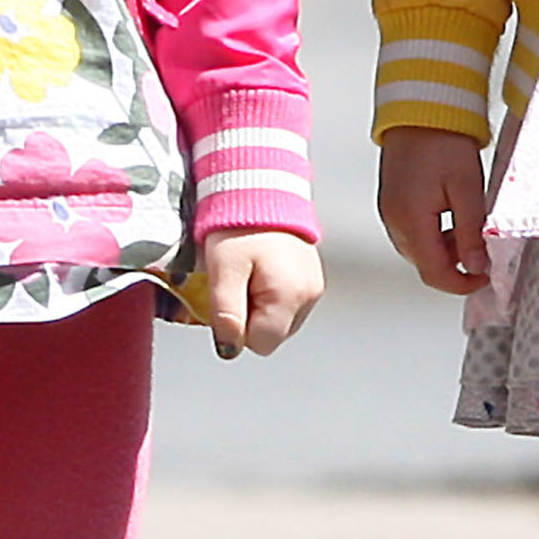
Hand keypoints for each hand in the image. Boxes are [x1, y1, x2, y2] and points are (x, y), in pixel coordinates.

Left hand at [203, 229, 323, 358]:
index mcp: (289, 296)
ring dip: (260, 307)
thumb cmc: (238, 226)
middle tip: (238, 281)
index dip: (236, 326)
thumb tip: (229, 349)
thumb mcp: (224, 268)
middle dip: (250, 317)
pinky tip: (262, 271)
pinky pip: (288, 305)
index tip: (229, 294)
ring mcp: (314, 288)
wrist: (260, 189)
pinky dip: (271, 295)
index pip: (259, 343)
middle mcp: (309, 296)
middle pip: (271, 335)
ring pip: (279, 322)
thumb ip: (226, 311)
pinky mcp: (313, 280)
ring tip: (250, 274)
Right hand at [378, 127, 491, 294]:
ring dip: (446, 251)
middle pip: (426, 265)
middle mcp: (395, 223)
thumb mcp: (467, 188)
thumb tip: (477, 267)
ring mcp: (391, 214)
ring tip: (470, 228)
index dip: (463, 284)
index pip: (435, 274)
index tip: (487, 277)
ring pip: (420, 251)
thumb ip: (471, 233)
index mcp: (411, 222)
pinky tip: (453, 217)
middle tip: (483, 249)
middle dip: (456, 266)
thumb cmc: (443, 142)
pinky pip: (414, 234)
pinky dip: (435, 236)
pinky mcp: (393, 204)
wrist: (420, 109)